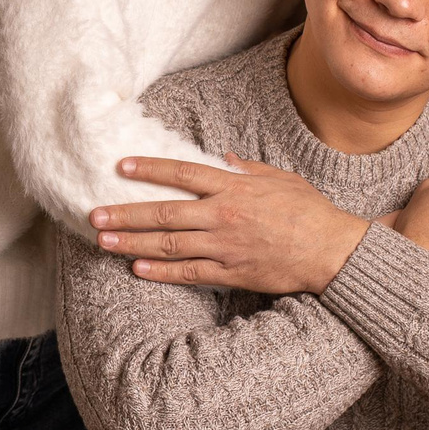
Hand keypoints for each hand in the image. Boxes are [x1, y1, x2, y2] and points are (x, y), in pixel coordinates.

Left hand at [89, 155, 369, 296]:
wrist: (333, 251)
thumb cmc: (310, 211)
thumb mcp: (280, 178)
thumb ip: (246, 168)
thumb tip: (222, 156)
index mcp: (234, 187)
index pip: (182, 174)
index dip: (149, 169)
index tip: (121, 167)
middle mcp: (223, 215)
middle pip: (164, 213)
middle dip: (126, 214)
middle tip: (95, 215)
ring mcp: (225, 246)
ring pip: (169, 245)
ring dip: (133, 244)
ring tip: (104, 242)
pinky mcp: (231, 273)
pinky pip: (189, 273)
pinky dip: (161, 272)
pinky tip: (137, 270)